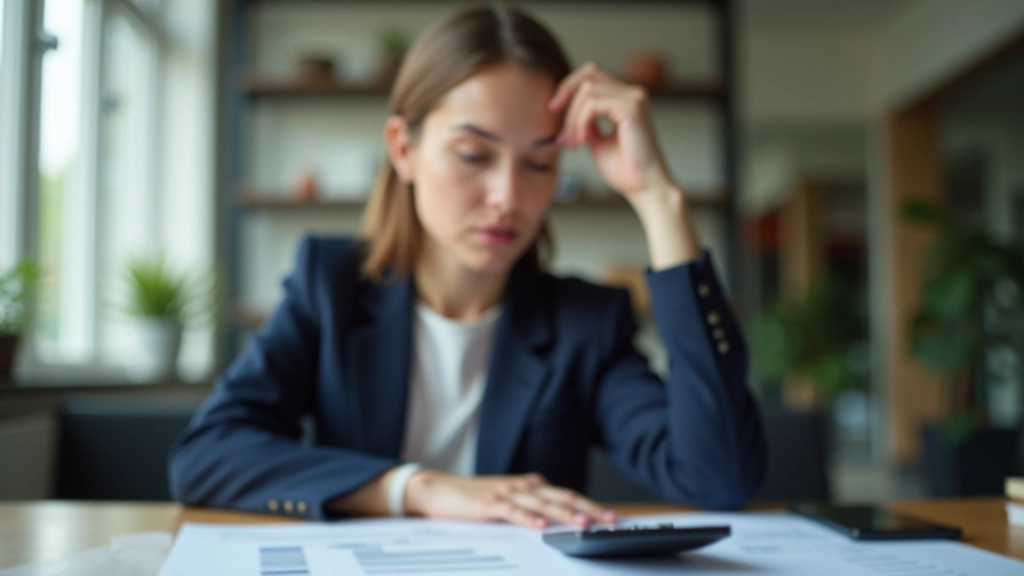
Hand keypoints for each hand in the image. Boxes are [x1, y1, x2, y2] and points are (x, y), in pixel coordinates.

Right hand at [404, 470, 616, 529]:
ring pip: (542, 503)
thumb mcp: (508, 501)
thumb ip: (531, 507)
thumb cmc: (474, 499)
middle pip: (562, 497)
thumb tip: (559, 519)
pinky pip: (512, 512)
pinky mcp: (489, 505)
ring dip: (565, 514)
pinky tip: (541, 525)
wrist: (437, 490)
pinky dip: (529, 518)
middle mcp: (522, 486)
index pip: (566, 495)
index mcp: (530, 485)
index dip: (590, 504)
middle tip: (610, 519)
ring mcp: (506, 494)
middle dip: (589, 508)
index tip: (610, 516)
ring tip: (585, 523)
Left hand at [548, 62, 673, 197]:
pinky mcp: (631, 109)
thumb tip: (564, 114)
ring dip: (573, 117)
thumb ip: (586, 125)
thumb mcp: (598, 142)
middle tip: (555, 119)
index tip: (553, 109)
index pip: (592, 75)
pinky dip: (581, 122)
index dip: (569, 87)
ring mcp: (634, 99)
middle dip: (566, 94)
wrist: (645, 189)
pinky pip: (593, 104)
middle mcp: (633, 94)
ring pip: (587, 90)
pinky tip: (582, 142)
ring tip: (573, 142)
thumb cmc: (626, 172)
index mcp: (626, 99)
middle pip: (589, 73)